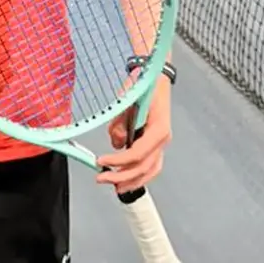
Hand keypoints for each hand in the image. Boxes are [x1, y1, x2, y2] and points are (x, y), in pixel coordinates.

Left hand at [96, 76, 171, 194]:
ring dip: (132, 181)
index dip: (118, 161)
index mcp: (159, 129)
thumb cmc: (143, 85)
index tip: (101, 161)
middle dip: (122, 176)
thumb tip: (117, 144)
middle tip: (101, 179)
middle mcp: (162, 139)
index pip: (138, 153)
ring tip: (116, 187)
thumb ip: (121, 123)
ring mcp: (161, 142)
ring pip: (149, 170)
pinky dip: (139, 174)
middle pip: (144, 167)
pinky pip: (150, 165)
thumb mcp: (127, 99)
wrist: (155, 77)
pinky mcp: (155, 142)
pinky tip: (127, 179)